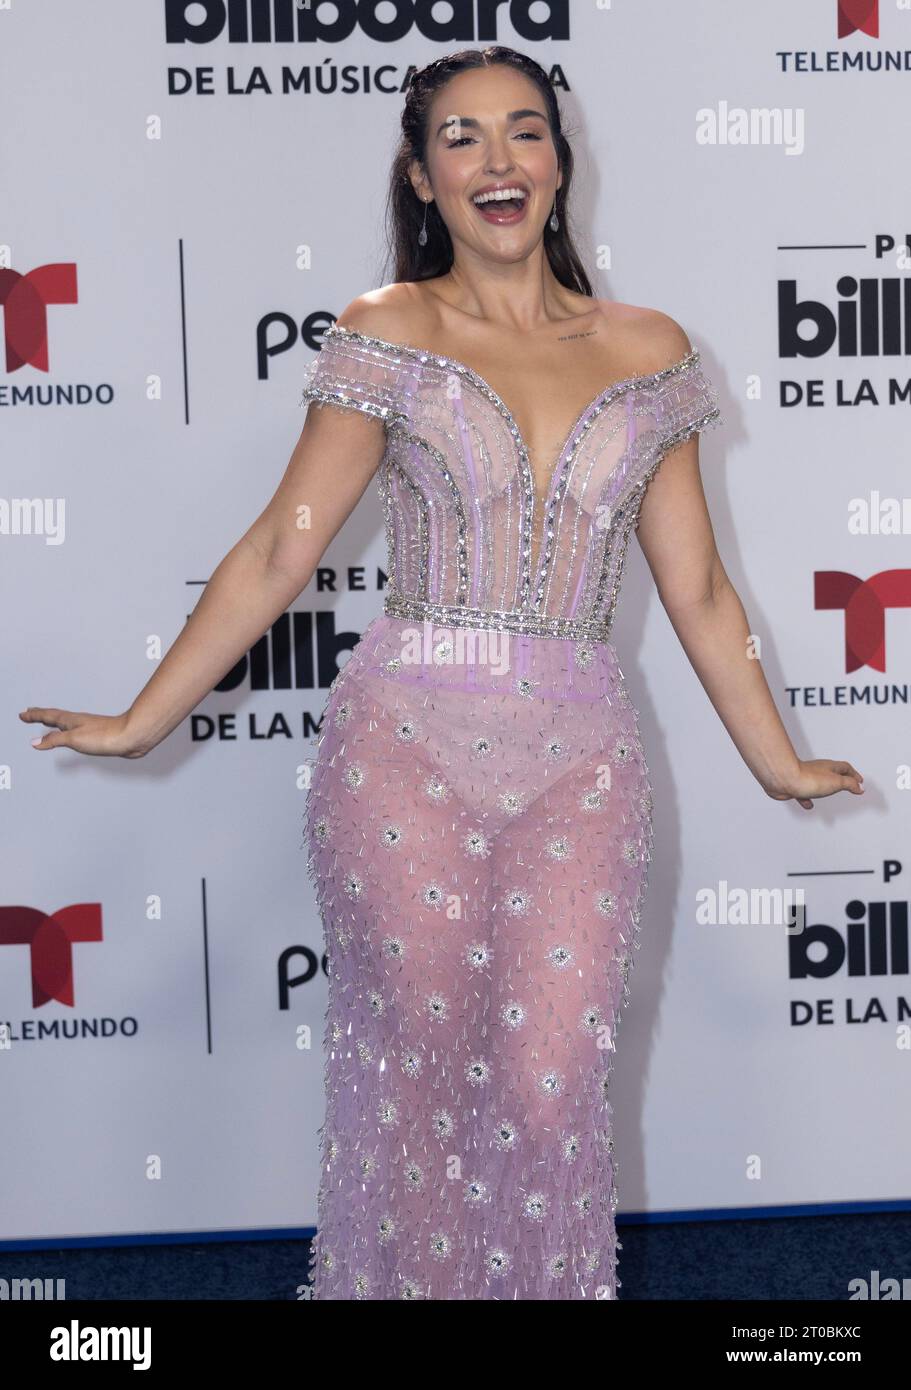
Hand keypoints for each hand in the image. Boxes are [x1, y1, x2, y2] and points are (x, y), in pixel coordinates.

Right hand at [19, 708, 145, 758]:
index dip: (34, 716)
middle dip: (41, 716)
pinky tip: (71, 736)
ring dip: (54, 723)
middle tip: (30, 713)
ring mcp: (88, 728)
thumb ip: (54, 740)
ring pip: (66, 724)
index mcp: (71, 721)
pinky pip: (75, 732)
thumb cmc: (105, 736)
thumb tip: (36, 742)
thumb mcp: (74, 739)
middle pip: (55, 717)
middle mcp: (79, 722)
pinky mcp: (97, 736)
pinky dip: (67, 732)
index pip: (48, 716)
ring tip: (47, 722)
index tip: (23, 714)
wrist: (131, 737)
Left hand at [764, 759, 863, 810]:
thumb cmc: (808, 778)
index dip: (854, 775)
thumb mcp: (836, 782)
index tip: (860, 781)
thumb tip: (859, 787)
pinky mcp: (795, 785)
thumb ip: (849, 784)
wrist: (783, 779)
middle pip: (832, 773)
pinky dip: (807, 798)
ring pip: (818, 783)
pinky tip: (808, 804)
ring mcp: (805, 777)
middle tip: (847, 785)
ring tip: (829, 794)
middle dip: (841, 780)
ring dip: (824, 789)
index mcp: (830, 767)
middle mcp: (818, 770)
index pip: (846, 768)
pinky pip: (803, 792)